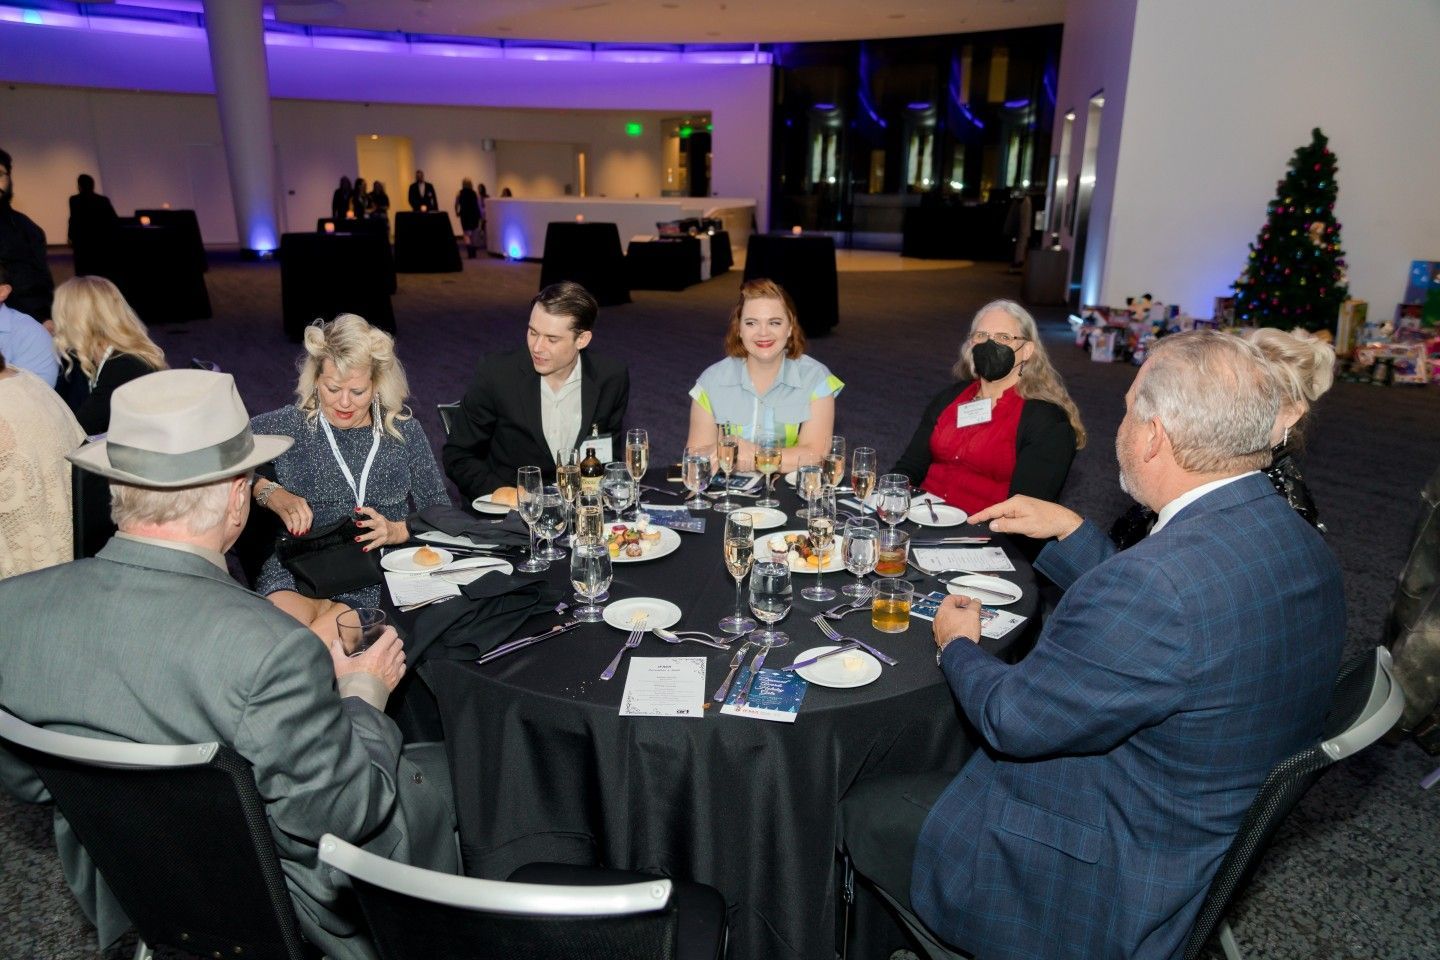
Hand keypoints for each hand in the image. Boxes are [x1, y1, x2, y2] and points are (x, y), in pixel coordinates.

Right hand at [266, 486, 312, 535]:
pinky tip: (290, 530)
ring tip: (296, 533)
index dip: (308, 524)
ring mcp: (289, 505)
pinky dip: (290, 525)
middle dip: (303, 527)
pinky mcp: (281, 508)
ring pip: (296, 518)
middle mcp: (297, 503)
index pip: (310, 514)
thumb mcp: (295, 502)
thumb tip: (303, 524)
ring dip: (297, 528)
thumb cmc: (283, 498)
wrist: (270, 491)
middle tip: (301, 534)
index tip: (307, 530)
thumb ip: (300, 511)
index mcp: (302, 501)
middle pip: (304, 518)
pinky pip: (287, 518)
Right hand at [329, 626, 405, 691]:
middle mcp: (389, 659)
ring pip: (402, 654)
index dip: (388, 630)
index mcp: (377, 652)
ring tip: (388, 653)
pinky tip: (391, 665)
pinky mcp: (397, 680)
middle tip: (384, 642)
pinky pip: (403, 667)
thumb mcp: (339, 664)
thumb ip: (336, 650)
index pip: (391, 634)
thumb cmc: (350, 681)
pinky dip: (399, 663)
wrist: (360, 702)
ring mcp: (394, 670)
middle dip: (392, 639)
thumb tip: (335, 641)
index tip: (381, 630)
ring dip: (397, 651)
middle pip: (399, 642)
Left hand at [354, 506, 406, 551]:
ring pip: (373, 535)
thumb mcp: (379, 519)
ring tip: (357, 538)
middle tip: (358, 524)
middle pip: (372, 523)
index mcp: (379, 518)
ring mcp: (382, 533)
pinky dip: (370, 547)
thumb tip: (356, 518)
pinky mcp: (383, 540)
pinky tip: (365, 549)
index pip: (371, 512)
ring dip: (365, 537)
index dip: (364, 510)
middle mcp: (381, 524)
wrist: (398, 532)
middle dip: (365, 523)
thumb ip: (370, 518)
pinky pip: (376, 544)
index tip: (357, 509)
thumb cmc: (386, 525)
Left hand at [933, 595, 981, 654]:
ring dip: (956, 620)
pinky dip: (954, 629)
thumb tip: (976, 602)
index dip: (961, 598)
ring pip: (947, 621)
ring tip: (966, 623)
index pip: (951, 598)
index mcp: (944, 609)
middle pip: (948, 610)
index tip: (968, 601)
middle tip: (968, 612)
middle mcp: (938, 619)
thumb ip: (975, 605)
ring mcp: (938, 630)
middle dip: (959, 610)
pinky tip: (961, 632)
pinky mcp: (940, 639)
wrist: (959, 649)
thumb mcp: (973, 614)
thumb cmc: (962, 632)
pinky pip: (947, 631)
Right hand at [968, 495, 1083, 540]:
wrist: (1064, 521)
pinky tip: (1008, 528)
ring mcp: (1021, 506)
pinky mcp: (1025, 511)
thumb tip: (992, 524)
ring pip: (1005, 516)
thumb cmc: (1047, 522)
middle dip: (989, 520)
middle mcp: (1016, 502)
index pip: (993, 510)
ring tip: (995, 529)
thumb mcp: (1025, 526)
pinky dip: (1007, 523)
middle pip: (997, 512)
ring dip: (1000, 523)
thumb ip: (1007, 525)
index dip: (980, 516)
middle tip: (978, 527)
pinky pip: (1011, 517)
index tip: (970, 520)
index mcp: (1015, 503)